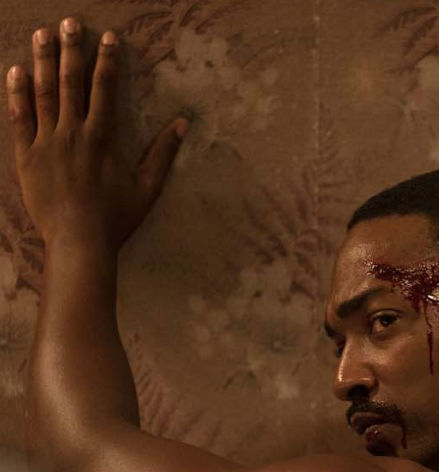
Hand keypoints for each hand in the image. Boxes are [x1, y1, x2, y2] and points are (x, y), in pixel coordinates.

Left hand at [6, 18, 186, 251]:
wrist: (77, 241)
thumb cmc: (116, 217)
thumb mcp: (148, 187)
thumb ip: (163, 153)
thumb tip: (182, 124)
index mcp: (102, 137)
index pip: (105, 89)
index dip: (106, 61)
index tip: (107, 37)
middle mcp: (73, 132)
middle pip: (70, 82)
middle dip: (71, 50)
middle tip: (70, 23)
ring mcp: (46, 142)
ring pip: (43, 93)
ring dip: (42, 61)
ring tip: (43, 34)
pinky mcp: (27, 155)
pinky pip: (19, 118)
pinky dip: (17, 94)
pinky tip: (16, 71)